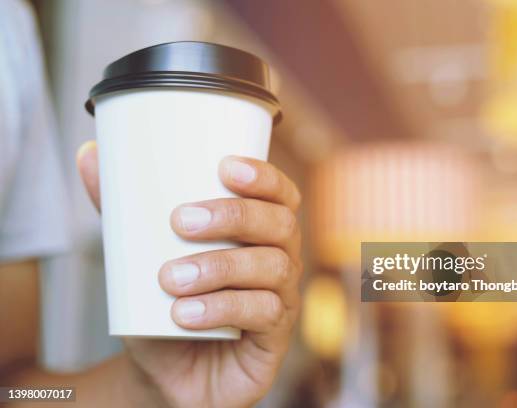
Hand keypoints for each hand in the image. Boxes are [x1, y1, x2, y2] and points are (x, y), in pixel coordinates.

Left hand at [77, 141, 302, 407]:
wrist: (166, 371)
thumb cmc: (163, 305)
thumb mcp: (140, 257)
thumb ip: (122, 209)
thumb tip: (89, 155)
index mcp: (259, 231)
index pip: (280, 194)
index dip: (264, 176)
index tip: (224, 166)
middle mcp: (279, 258)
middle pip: (279, 224)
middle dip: (233, 216)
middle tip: (181, 222)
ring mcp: (282, 297)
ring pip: (272, 267)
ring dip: (220, 267)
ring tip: (171, 278)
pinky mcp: (275, 335)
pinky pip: (264, 313)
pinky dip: (222, 309)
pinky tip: (186, 315)